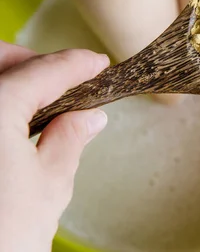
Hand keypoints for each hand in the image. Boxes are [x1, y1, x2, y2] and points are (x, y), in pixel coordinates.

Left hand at [0, 41, 108, 251]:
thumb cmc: (2, 244)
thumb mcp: (49, 187)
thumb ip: (69, 139)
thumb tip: (88, 117)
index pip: (41, 71)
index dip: (75, 64)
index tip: (96, 64)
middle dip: (28, 60)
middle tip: (62, 77)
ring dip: (7, 80)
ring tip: (39, 99)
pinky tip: (10, 122)